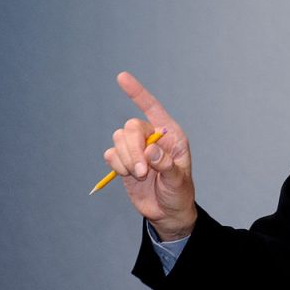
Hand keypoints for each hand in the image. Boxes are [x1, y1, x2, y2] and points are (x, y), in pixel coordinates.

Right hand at [102, 72, 196, 239]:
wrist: (167, 212)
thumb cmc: (178, 193)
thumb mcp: (178, 181)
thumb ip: (166, 165)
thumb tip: (150, 152)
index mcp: (171, 135)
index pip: (152, 108)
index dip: (137, 93)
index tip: (121, 77)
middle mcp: (152, 138)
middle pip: (131, 127)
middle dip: (133, 149)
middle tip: (142, 171)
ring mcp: (136, 149)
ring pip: (119, 139)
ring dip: (126, 159)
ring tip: (139, 176)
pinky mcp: (124, 161)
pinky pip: (111, 154)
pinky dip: (117, 165)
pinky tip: (129, 175)